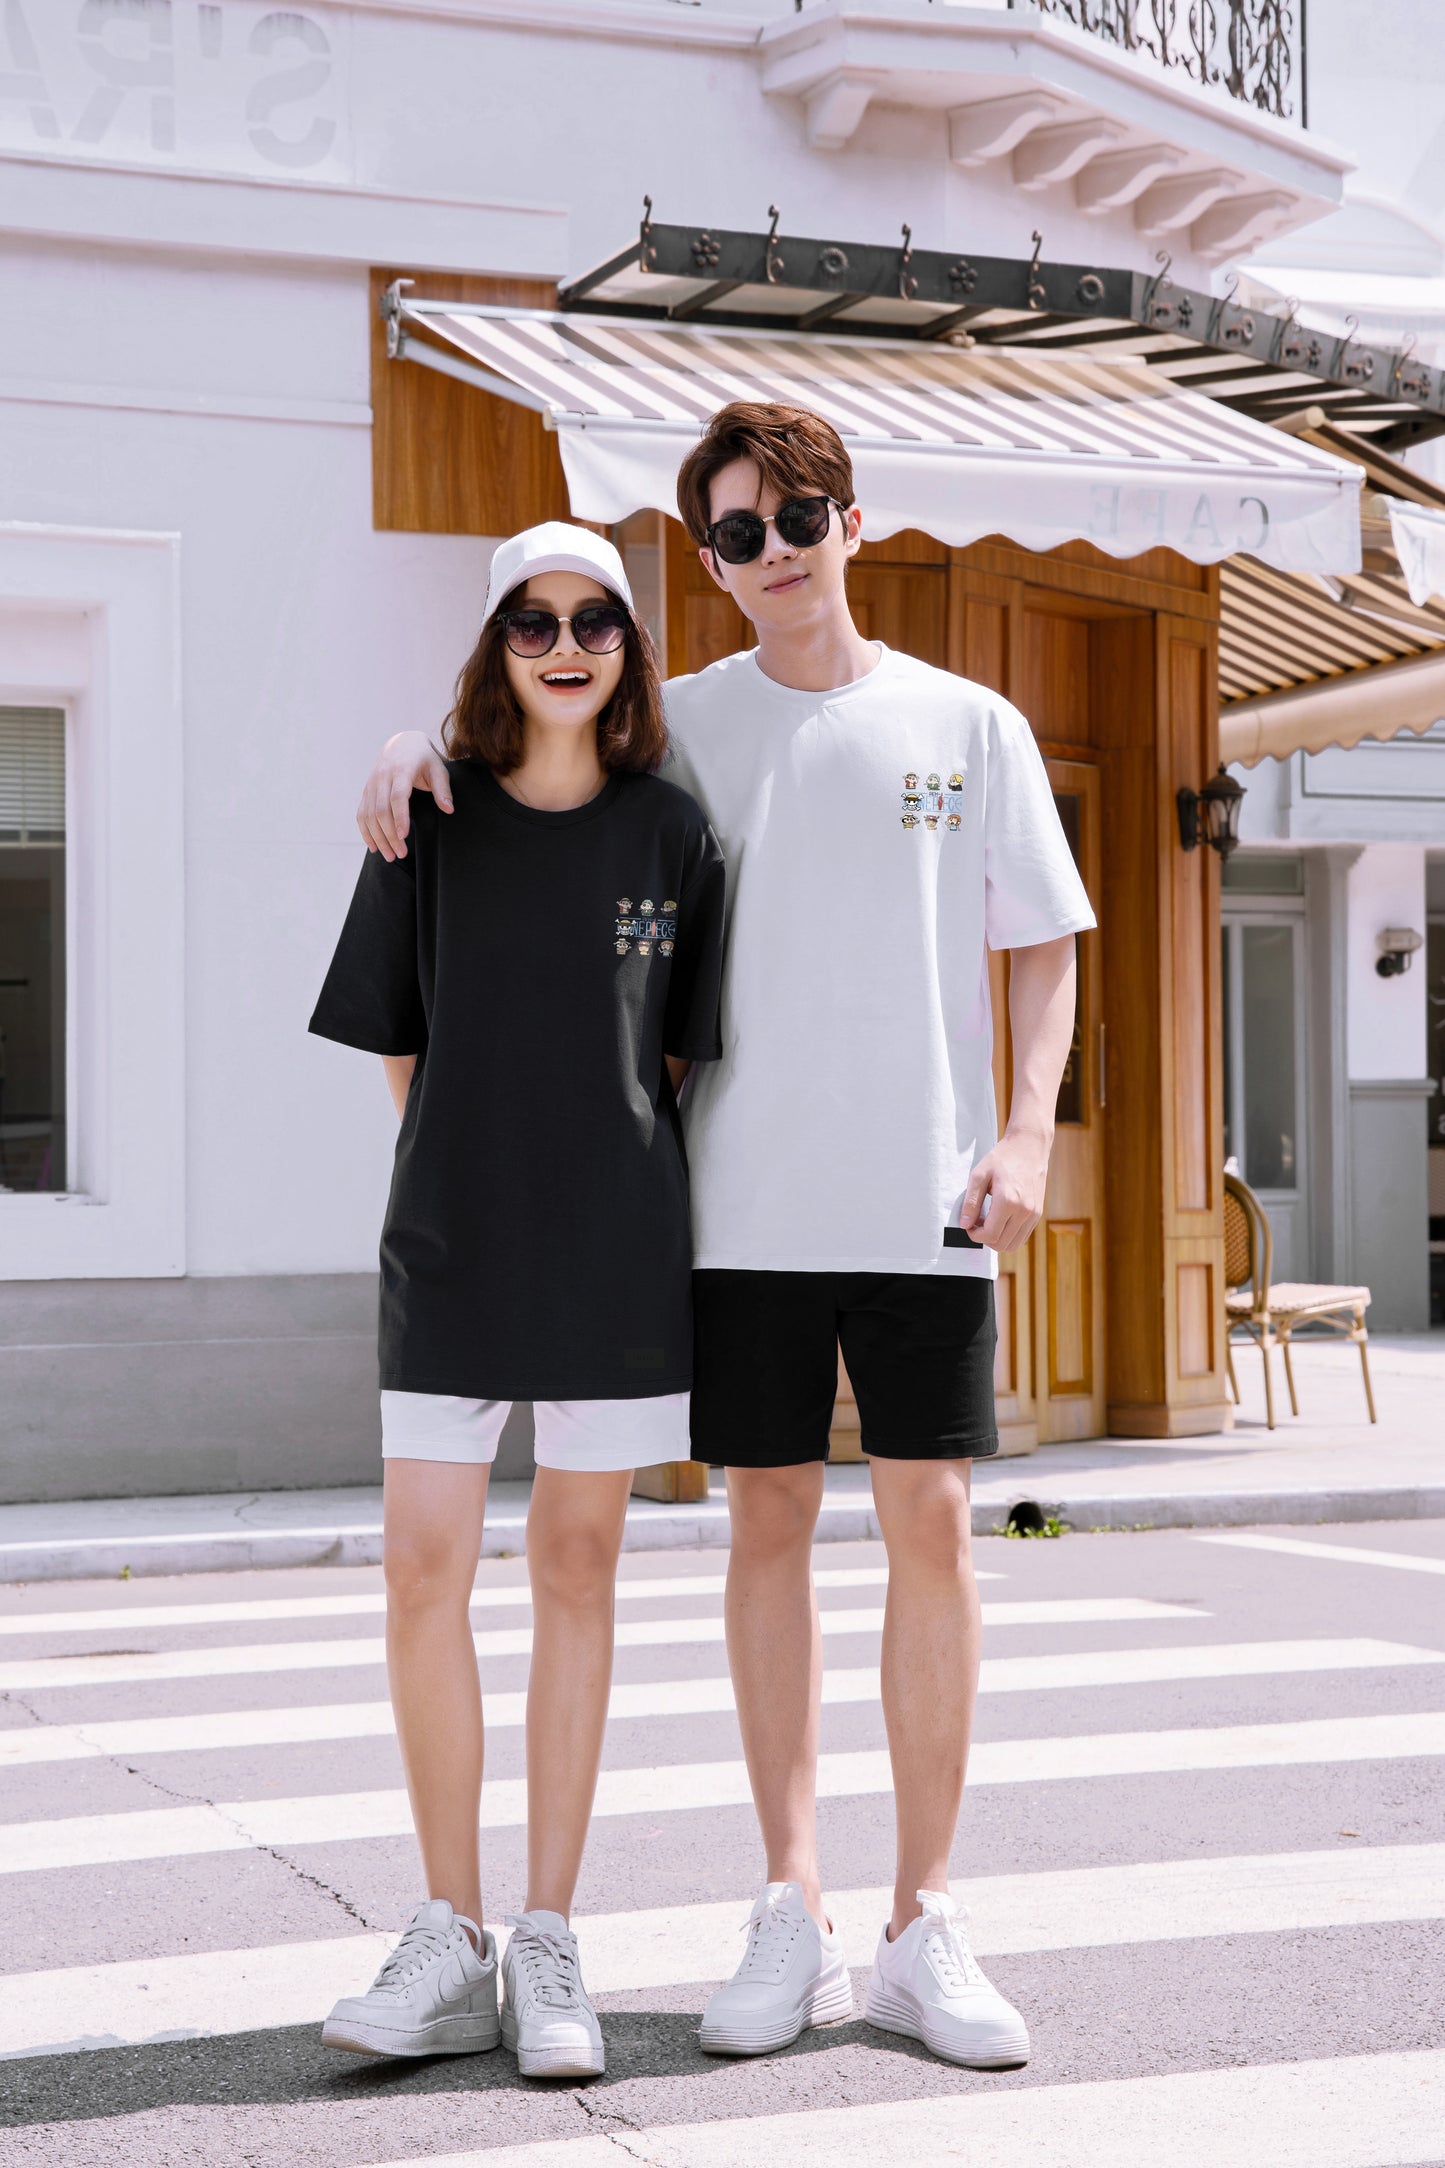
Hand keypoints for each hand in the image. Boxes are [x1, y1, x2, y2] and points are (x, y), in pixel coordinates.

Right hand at [356, 731, 452, 859]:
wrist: (402, 744)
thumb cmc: (424, 758)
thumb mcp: (438, 769)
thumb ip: (443, 789)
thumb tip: (448, 809)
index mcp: (401, 770)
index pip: (397, 796)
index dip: (399, 817)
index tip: (404, 836)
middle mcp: (382, 777)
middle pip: (381, 810)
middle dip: (389, 835)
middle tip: (400, 854)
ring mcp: (372, 784)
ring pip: (369, 814)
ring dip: (378, 837)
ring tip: (389, 856)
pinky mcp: (367, 791)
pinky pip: (361, 813)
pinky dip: (365, 831)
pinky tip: (373, 847)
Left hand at [959, 1129, 1051, 1253]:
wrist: (1029, 1147)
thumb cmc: (1003, 1158)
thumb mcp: (979, 1175)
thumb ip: (970, 1202)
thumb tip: (964, 1224)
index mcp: (1008, 1201)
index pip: (989, 1235)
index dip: (974, 1235)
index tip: (969, 1226)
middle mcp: (1024, 1211)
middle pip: (1001, 1244)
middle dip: (985, 1239)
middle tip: (977, 1224)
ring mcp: (1033, 1214)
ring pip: (1013, 1245)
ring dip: (997, 1240)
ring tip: (989, 1223)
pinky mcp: (1038, 1214)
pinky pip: (1022, 1237)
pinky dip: (1009, 1236)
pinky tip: (1000, 1221)